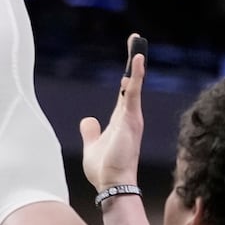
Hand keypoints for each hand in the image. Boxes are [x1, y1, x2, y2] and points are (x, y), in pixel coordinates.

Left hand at [79, 34, 146, 189]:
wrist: (112, 184)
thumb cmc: (105, 169)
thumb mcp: (92, 145)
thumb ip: (91, 131)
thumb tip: (88, 119)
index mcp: (122, 121)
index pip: (125, 92)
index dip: (128, 75)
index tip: (131, 57)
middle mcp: (130, 116)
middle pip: (132, 83)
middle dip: (134, 62)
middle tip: (135, 41)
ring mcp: (132, 117)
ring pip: (134, 84)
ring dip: (135, 63)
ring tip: (136, 43)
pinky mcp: (131, 119)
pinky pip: (133, 92)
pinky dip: (135, 75)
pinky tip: (137, 59)